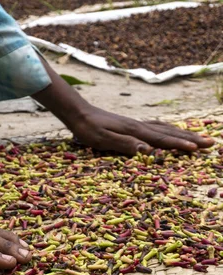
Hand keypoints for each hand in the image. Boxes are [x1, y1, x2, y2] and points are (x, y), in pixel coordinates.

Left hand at [31, 59, 214, 154]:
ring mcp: (135, 123)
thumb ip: (123, 144)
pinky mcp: (130, 124)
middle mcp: (138, 125)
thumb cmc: (86, 129)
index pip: (161, 139)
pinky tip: (171, 131)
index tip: (197, 150)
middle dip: (190, 138)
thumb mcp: (101, 140)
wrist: (78, 113)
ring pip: (165, 128)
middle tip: (210, 143)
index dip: (179, 145)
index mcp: (134, 130)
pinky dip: (169, 129)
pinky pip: (156, 126)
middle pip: (169, 132)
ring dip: (182, 133)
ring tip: (198, 138)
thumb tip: (146, 149)